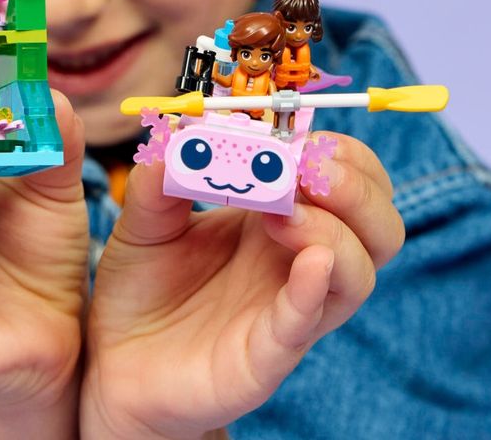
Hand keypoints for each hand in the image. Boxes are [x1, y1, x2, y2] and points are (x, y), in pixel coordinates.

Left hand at [81, 133, 403, 439]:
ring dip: (334, 230)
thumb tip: (179, 129)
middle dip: (356, 186)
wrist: (113, 360)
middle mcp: (295, 261)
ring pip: (358, 273)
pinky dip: (313, 291)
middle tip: (309, 166)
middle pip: (377, 225)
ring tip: (284, 213)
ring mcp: (288, 309)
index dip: (336, 152)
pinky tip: (309, 262)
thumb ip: (159, 174)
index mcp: (276, 216)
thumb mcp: (144, 216)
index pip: (347, 178)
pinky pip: (304, 324)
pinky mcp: (264, 355)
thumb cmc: (143, 285)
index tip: (295, 135)